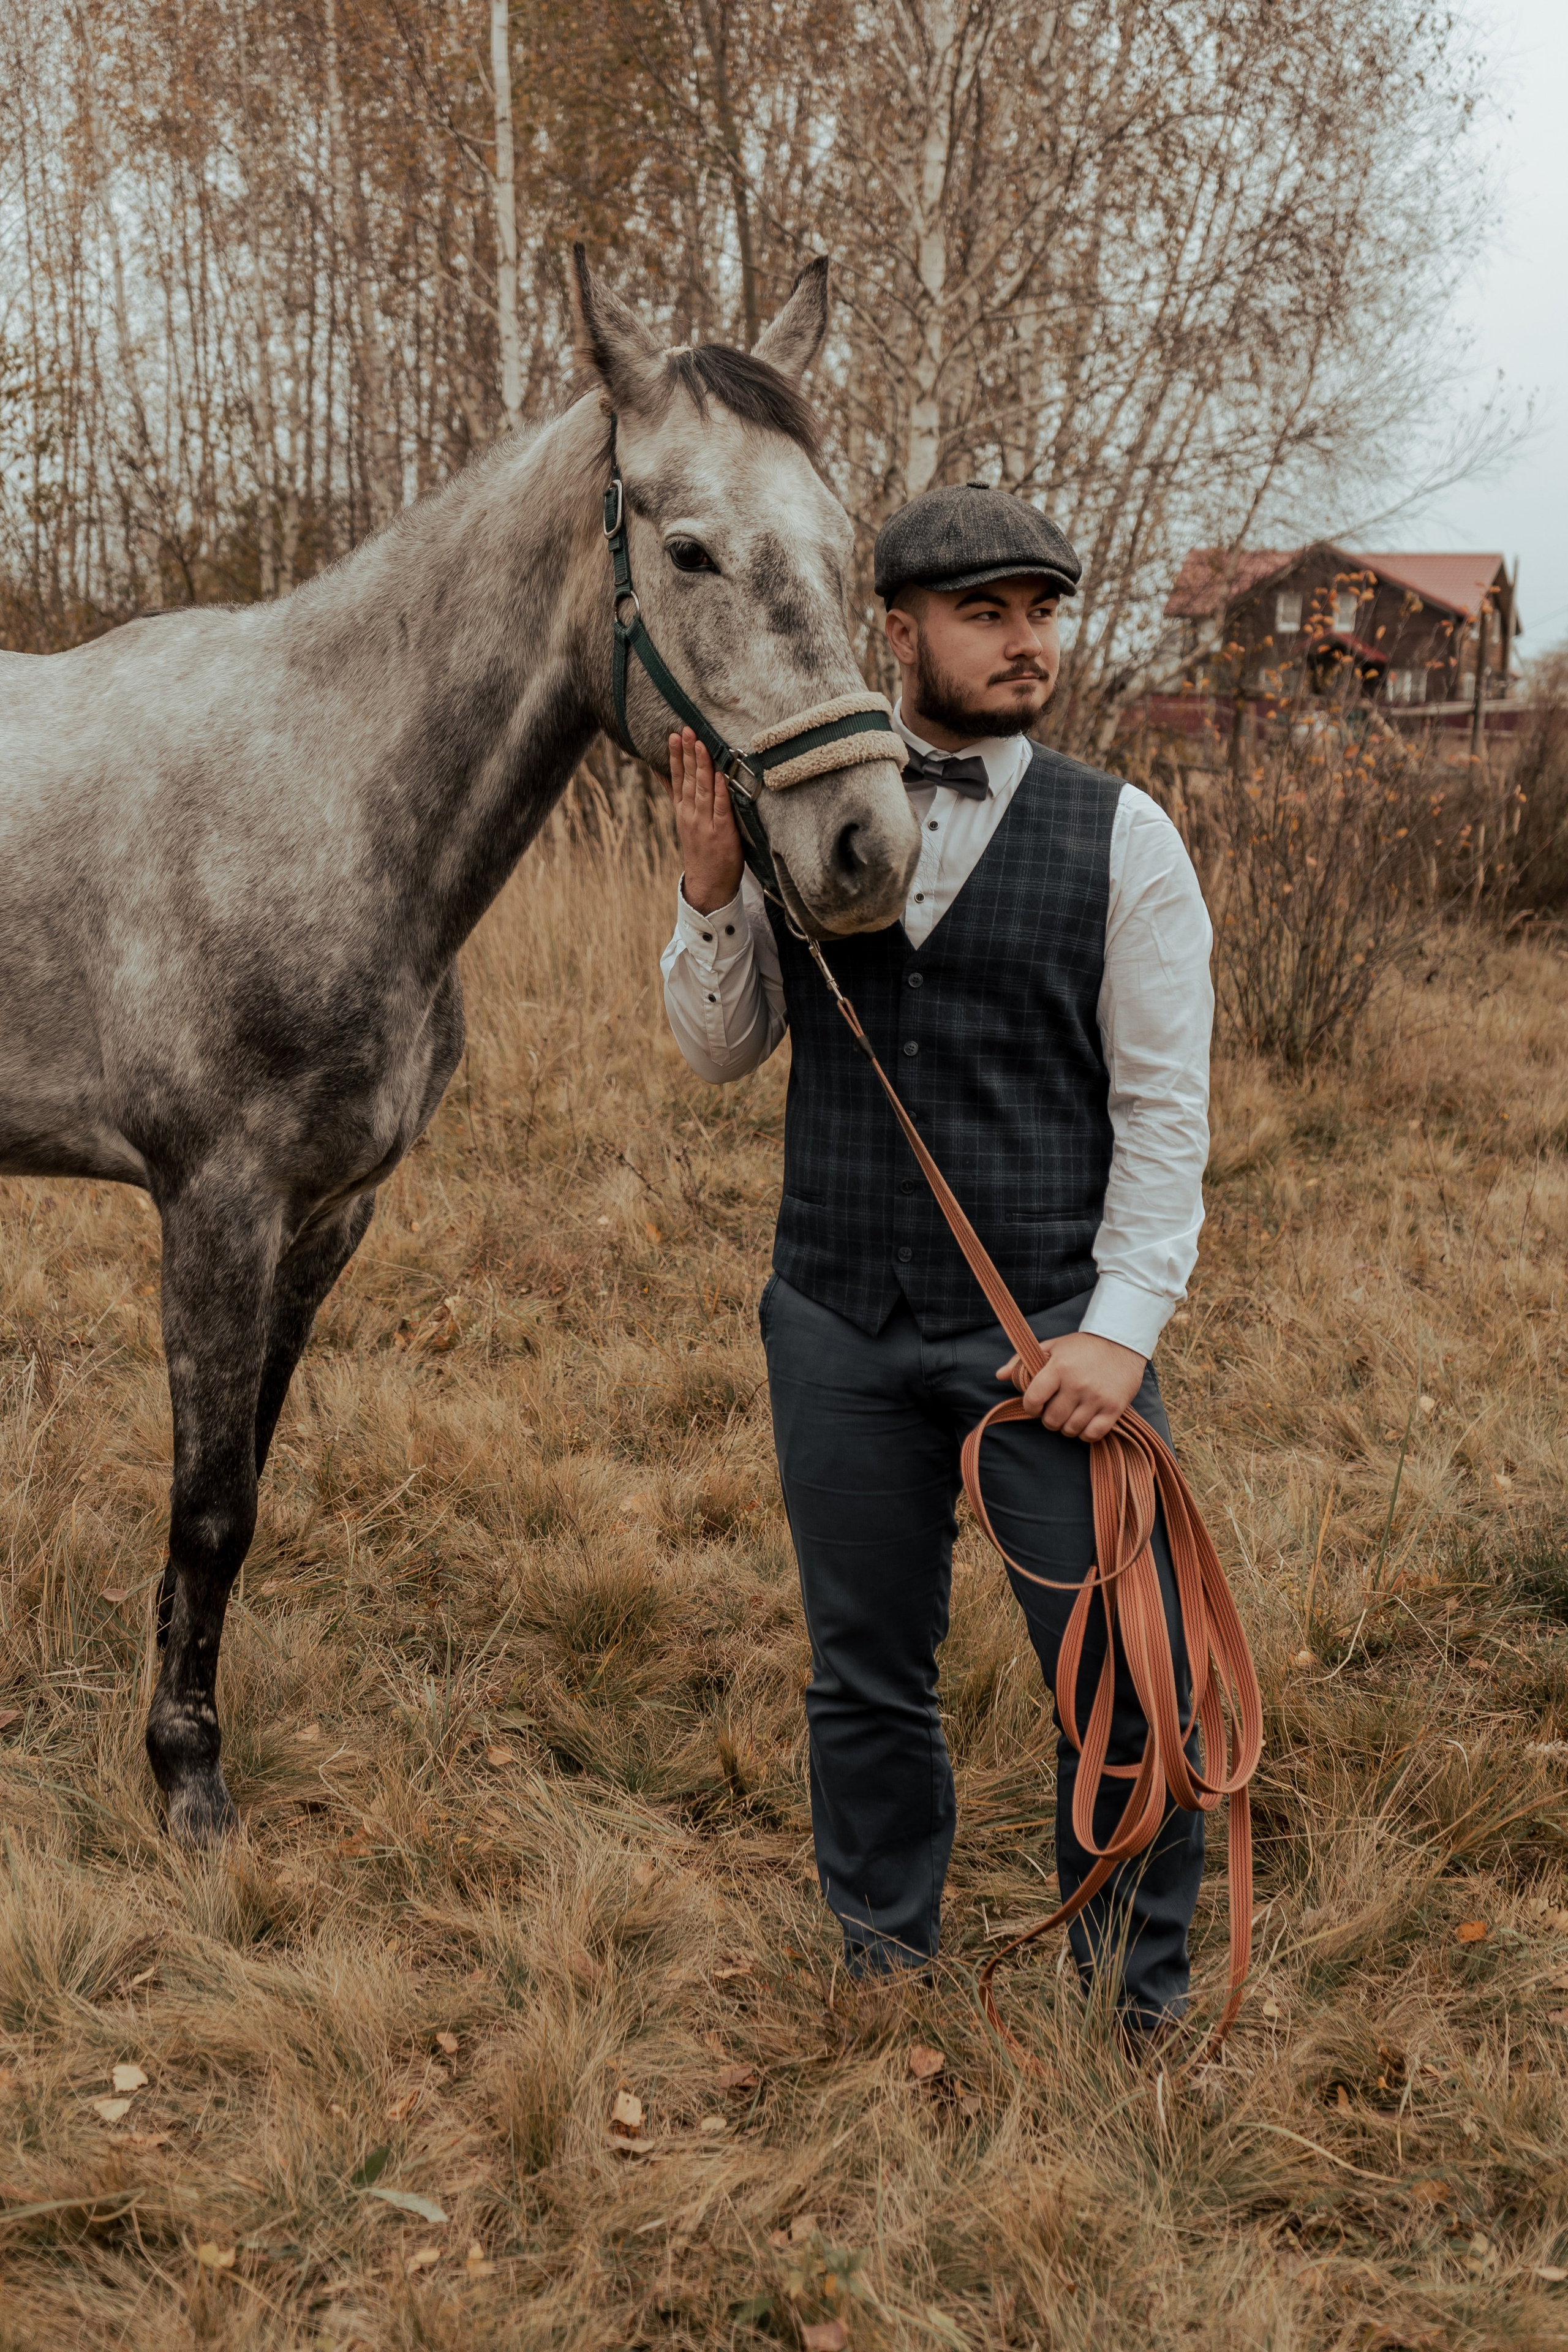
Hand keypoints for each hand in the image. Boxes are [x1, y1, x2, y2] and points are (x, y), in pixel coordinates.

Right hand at [669, 727, 743, 913]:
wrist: (708, 885)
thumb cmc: (701, 850)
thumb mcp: (685, 821)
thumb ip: (677, 795)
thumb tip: (663, 771)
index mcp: (682, 810)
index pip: (676, 778)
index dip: (675, 756)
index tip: (674, 735)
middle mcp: (690, 815)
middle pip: (687, 779)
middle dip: (687, 753)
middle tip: (686, 730)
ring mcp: (705, 824)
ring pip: (702, 789)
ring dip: (701, 766)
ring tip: (700, 745)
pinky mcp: (722, 834)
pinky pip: (721, 809)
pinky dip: (718, 792)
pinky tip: (718, 775)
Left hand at [996, 1331, 1146, 1442]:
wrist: (1122, 1342)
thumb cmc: (1083, 1347)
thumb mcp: (1052, 1347)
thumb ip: (1022, 1361)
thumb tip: (999, 1375)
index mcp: (1059, 1367)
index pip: (1034, 1399)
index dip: (1031, 1407)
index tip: (1036, 1405)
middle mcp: (1077, 1384)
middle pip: (1052, 1419)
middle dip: (1049, 1418)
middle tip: (1055, 1409)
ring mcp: (1096, 1397)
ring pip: (1071, 1430)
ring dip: (1067, 1426)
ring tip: (1070, 1414)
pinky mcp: (1114, 1408)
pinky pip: (1092, 1434)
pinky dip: (1085, 1433)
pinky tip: (1085, 1422)